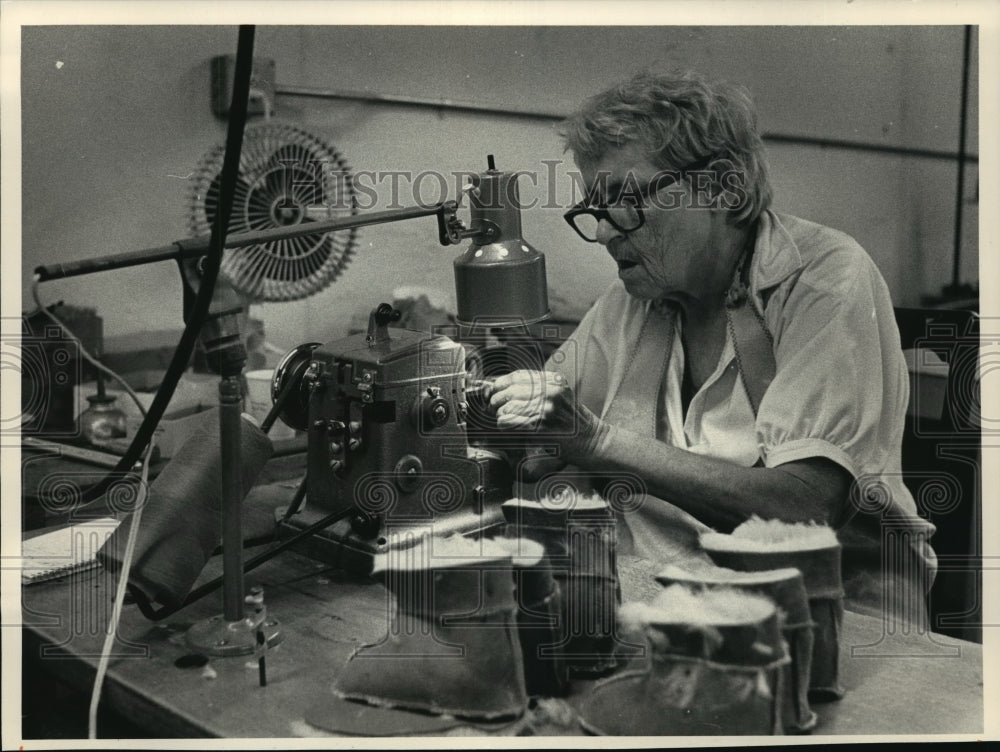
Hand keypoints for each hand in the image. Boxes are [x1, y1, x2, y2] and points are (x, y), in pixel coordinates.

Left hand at [487, 370, 601, 461]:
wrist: (591, 441)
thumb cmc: (573, 422)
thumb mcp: (560, 396)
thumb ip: (537, 389)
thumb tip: (504, 388)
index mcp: (555, 381)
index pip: (518, 375)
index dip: (500, 382)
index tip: (492, 390)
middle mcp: (551, 391)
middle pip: (510, 391)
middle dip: (495, 400)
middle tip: (493, 408)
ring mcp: (546, 409)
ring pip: (507, 407)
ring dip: (500, 415)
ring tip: (503, 419)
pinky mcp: (540, 426)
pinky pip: (510, 422)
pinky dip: (504, 425)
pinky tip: (508, 427)